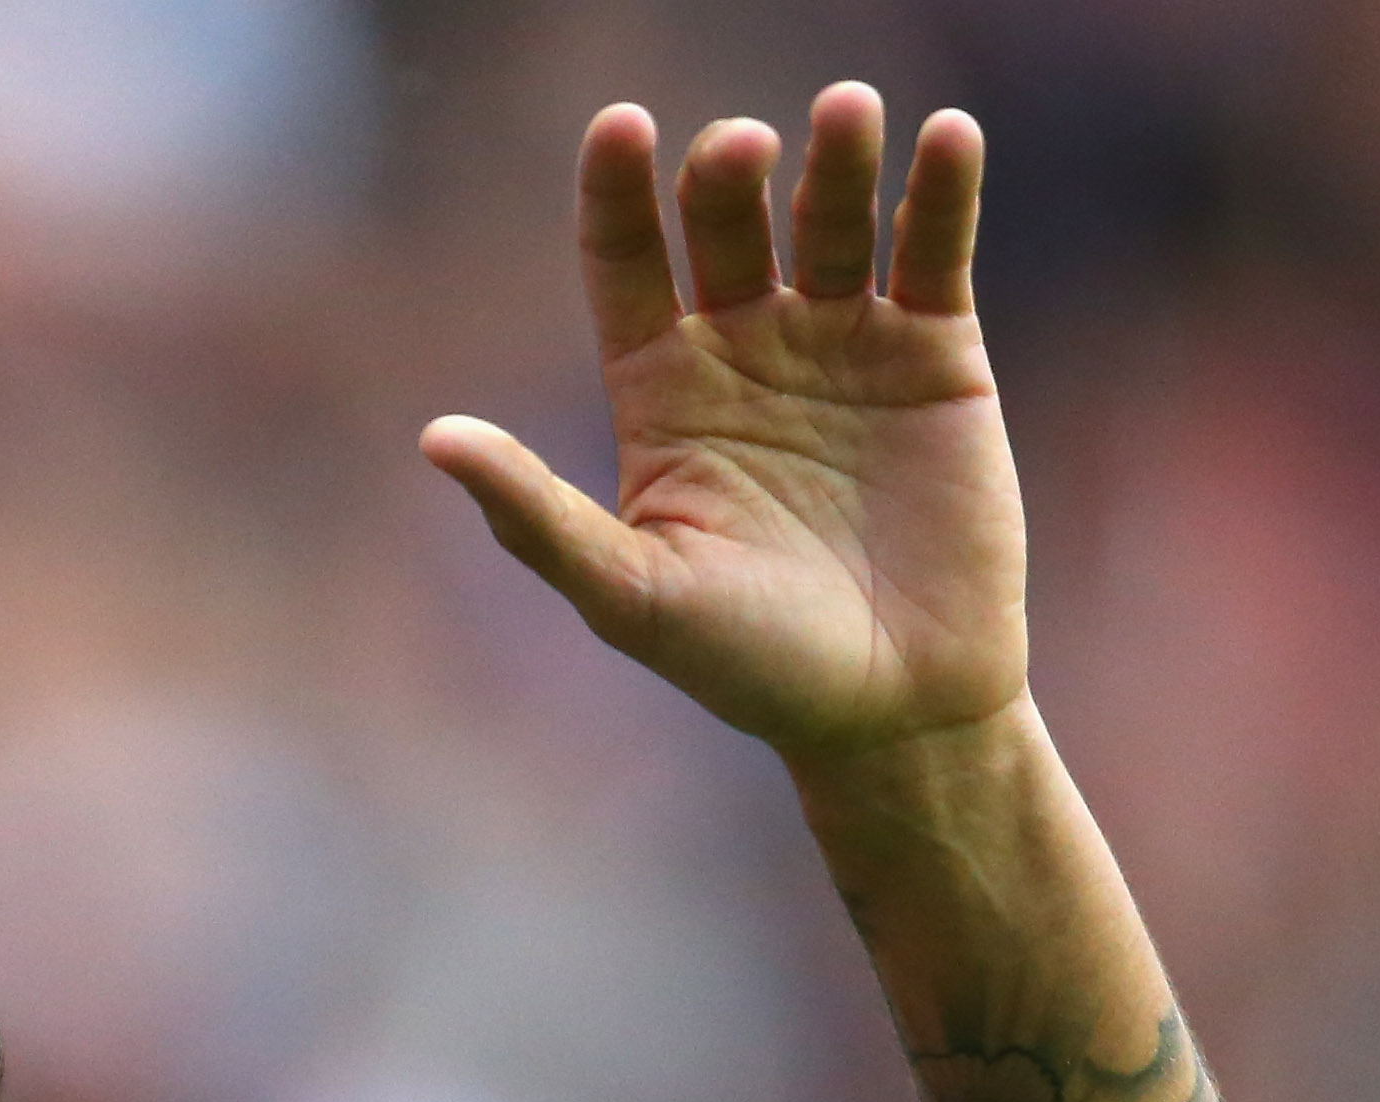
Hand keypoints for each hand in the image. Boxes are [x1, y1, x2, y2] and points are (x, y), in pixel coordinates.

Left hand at [421, 88, 1027, 761]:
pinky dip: (941, 189)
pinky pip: (934, 248)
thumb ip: (537, 517)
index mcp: (658, 388)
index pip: (622, 259)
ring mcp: (841, 339)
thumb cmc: (749, 666)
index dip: (615, 191)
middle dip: (726, 173)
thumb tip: (433, 438)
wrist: (895, 712)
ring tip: (844, 111)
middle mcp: (743, 345)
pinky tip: (945, 135)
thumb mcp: (633, 596)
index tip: (619, 125)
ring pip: (830, 217)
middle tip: (742, 149)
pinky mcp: (937, 352)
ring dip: (837, 158)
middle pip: (724, 222)